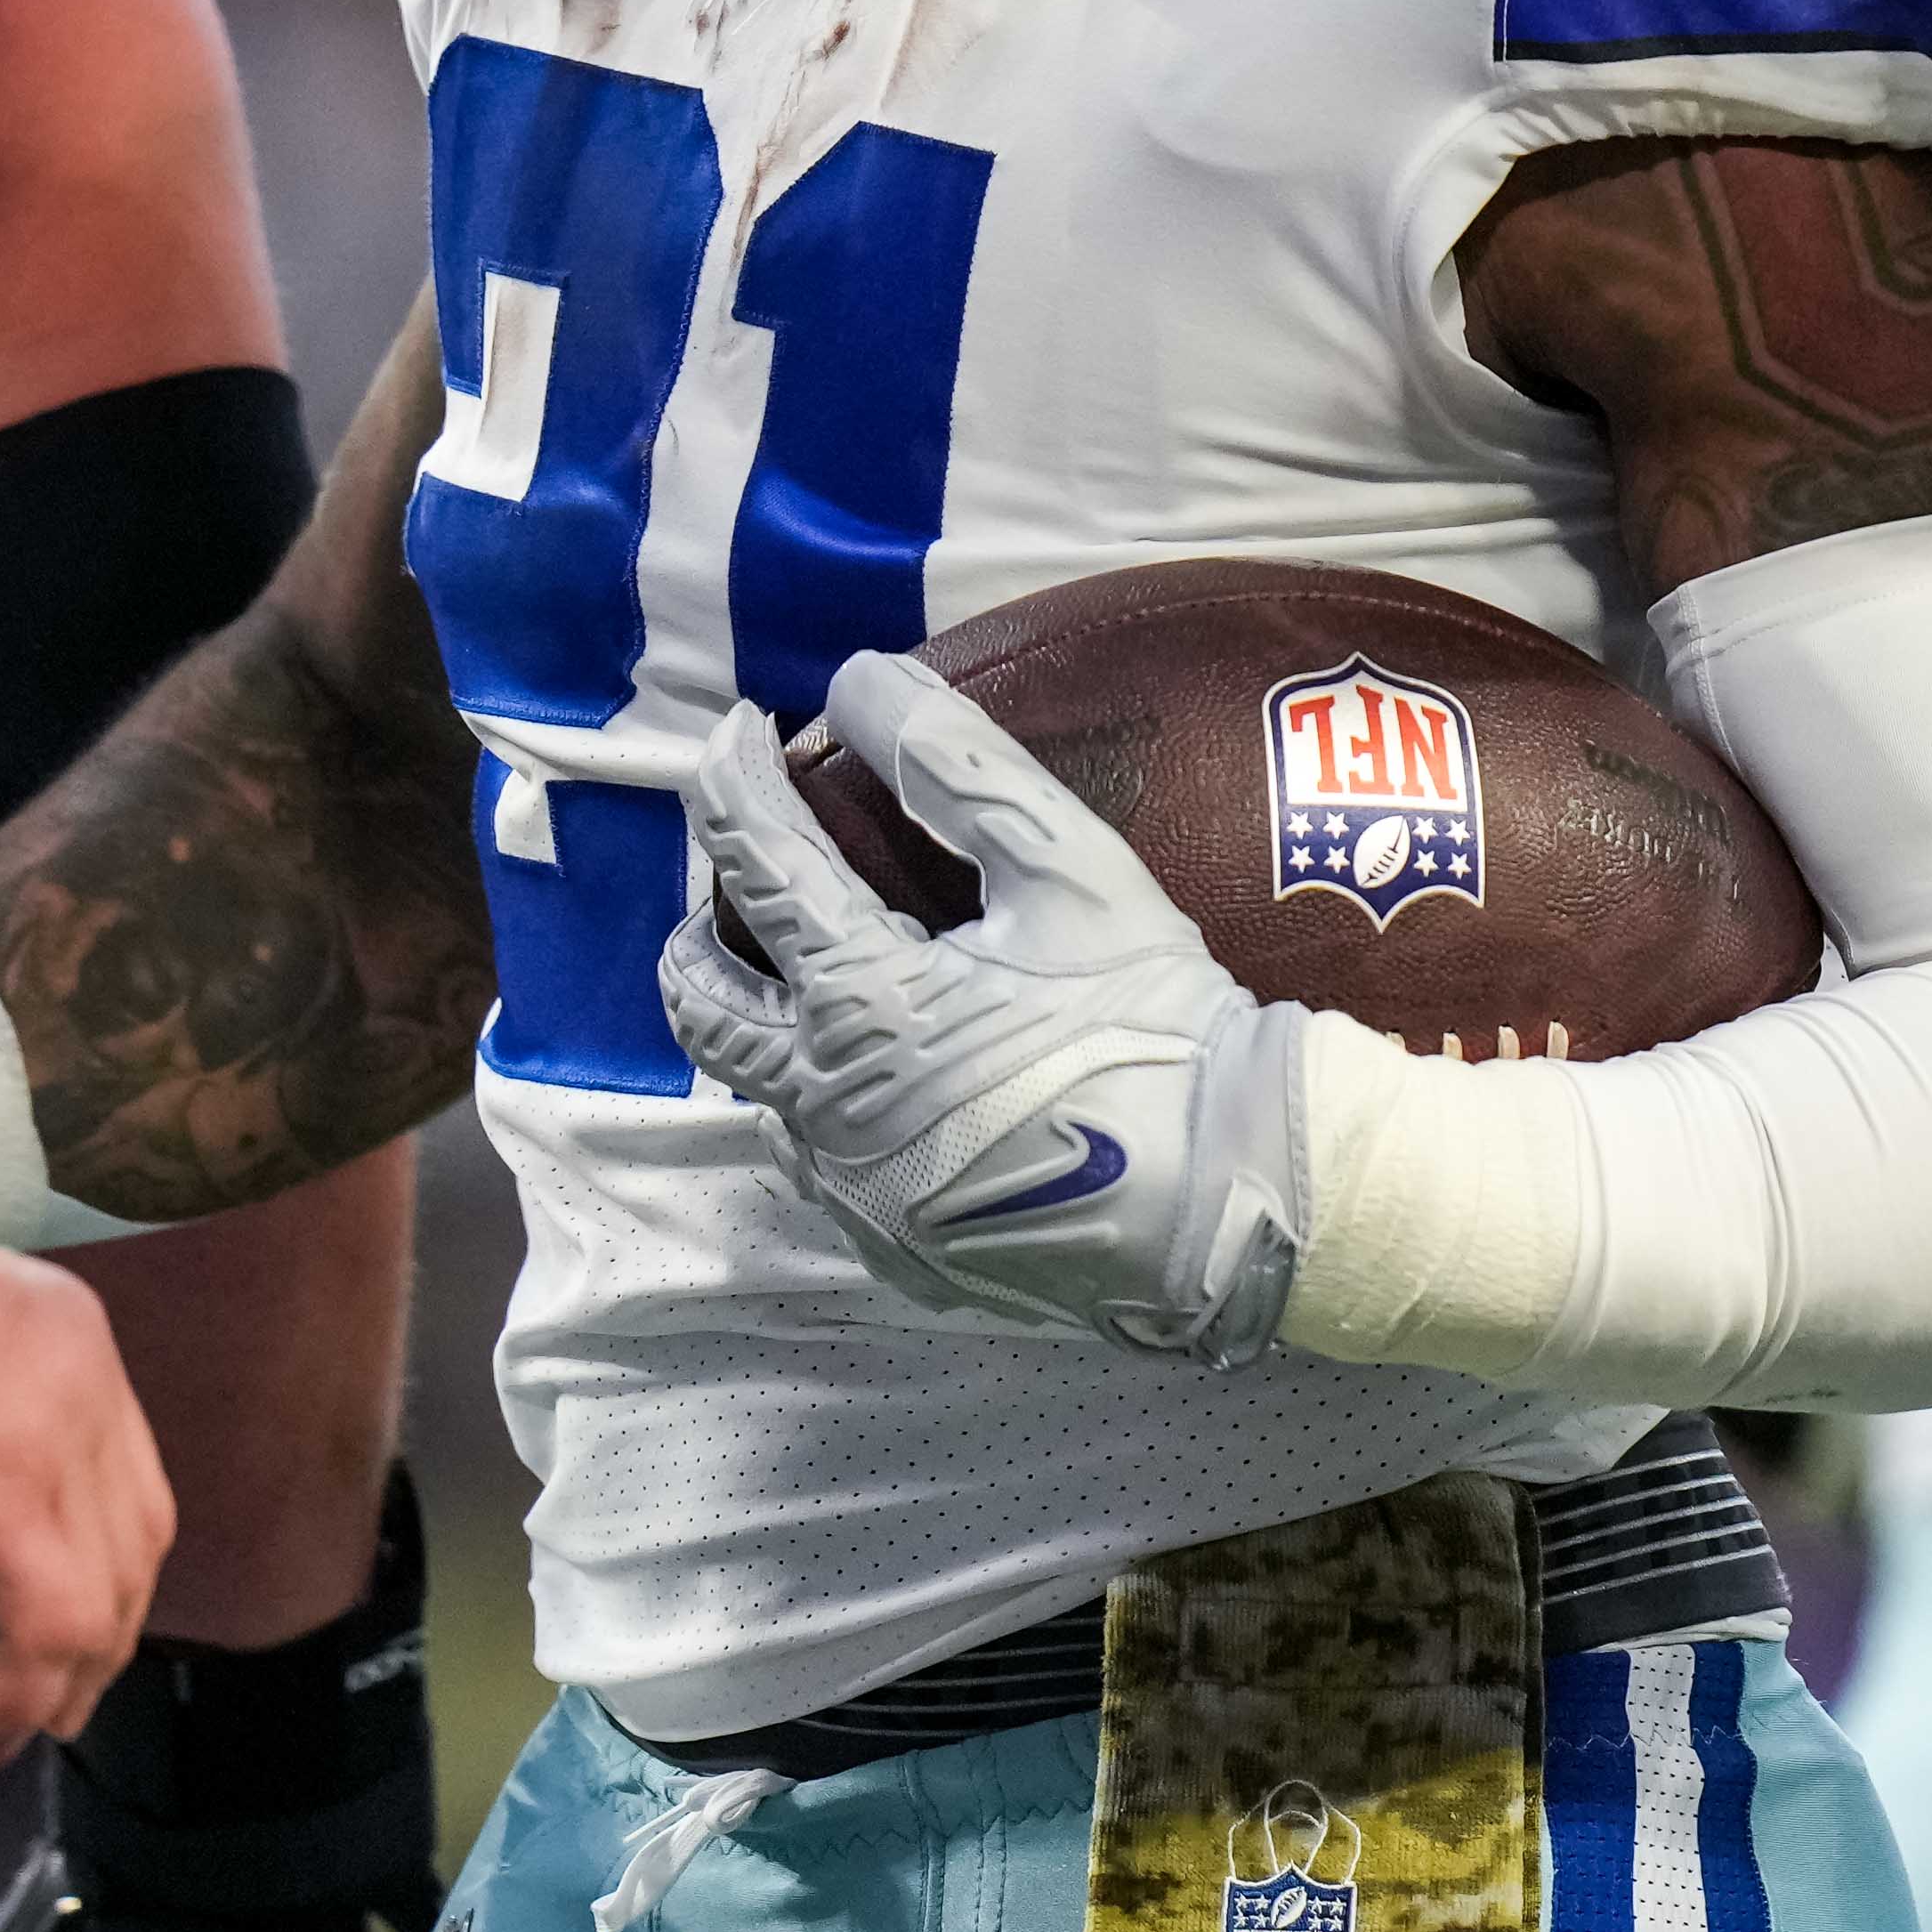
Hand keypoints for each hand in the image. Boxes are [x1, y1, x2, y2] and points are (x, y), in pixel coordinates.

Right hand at [0, 1244, 174, 1797]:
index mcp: (67, 1344)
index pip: (123, 1489)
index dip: (95, 1583)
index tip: (34, 1655)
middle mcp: (88, 1382)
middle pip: (133, 1547)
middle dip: (86, 1651)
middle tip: (19, 1721)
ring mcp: (61, 1434)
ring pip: (102, 1604)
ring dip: (46, 1695)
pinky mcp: (10, 1493)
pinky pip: (49, 1631)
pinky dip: (7, 1704)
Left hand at [656, 660, 1310, 1364]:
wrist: (1230, 1200)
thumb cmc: (1154, 1028)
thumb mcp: (1073, 876)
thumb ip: (961, 769)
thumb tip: (863, 680)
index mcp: (862, 1005)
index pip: (760, 865)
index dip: (734, 782)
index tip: (735, 729)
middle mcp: (826, 1106)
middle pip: (705, 1004)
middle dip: (700, 928)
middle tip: (738, 882)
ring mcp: (855, 1192)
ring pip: (761, 1093)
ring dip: (767, 1023)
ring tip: (817, 981)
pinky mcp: (896, 1251)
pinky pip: (827, 1167)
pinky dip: (832, 1107)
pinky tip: (892, 1087)